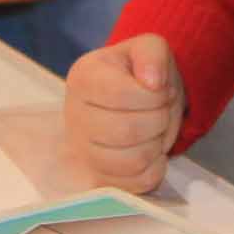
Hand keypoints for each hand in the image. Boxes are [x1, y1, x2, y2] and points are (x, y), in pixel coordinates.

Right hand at [63, 33, 183, 193]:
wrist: (137, 98)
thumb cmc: (141, 73)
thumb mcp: (151, 48)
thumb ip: (153, 55)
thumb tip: (151, 82)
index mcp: (83, 78)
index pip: (122, 96)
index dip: (154, 95)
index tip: (159, 89)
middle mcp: (73, 116)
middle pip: (127, 132)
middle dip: (159, 120)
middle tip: (161, 110)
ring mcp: (82, 151)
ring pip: (131, 162)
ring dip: (157, 145)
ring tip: (154, 130)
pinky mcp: (97, 177)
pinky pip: (133, 185)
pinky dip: (153, 170)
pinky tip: (151, 151)